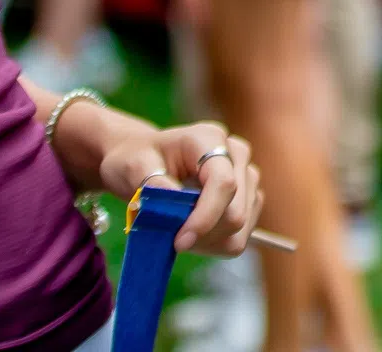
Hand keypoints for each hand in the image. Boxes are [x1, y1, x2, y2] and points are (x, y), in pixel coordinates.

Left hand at [91, 116, 263, 256]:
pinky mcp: (249, 198)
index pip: (224, 183)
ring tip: (179, 233)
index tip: (179, 241)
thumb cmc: (136, 159)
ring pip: (241, 228)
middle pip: (236, 211)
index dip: (206, 217)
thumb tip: (173, 202)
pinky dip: (215, 244)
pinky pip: (241, 236)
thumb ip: (152, 182)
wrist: (144, 160)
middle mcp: (236, 154)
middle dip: (204, 234)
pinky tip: (193, 234)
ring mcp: (246, 176)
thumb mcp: (132, 165)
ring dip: (209, 241)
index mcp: (209, 138)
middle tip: (171, 239)